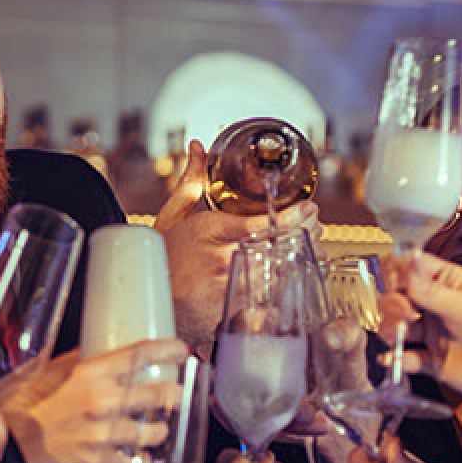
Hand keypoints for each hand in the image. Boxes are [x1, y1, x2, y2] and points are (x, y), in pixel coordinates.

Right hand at [0, 338, 186, 462]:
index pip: (140, 355)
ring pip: (153, 432)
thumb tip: (95, 345)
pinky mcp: (97, 462)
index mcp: (88, 373)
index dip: (167, 351)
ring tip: (156, 429)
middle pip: (159, 394)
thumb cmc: (18, 407)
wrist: (4, 447)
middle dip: (172, 394)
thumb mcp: (45, 372)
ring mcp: (101, 434)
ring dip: (158, 430)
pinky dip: (141, 461)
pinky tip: (138, 457)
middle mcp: (100, 401)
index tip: (180, 351)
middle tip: (173, 394)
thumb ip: (75, 361)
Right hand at [150, 141, 310, 349]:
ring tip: (311, 248)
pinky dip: (284, 289)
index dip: (292, 218)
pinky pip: (266, 303)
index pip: (260, 225)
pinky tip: (295, 277)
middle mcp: (219, 261)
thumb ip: (191, 181)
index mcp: (208, 232)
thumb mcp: (173, 215)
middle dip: (304, 236)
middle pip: (276, 250)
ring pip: (277, 276)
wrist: (146, 299)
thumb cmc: (162, 256)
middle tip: (315, 227)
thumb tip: (198, 147)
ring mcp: (225, 291)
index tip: (309, 209)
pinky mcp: (228, 315)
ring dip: (299, 261)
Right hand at [395, 253, 461, 404]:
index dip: (396, 272)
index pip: (411, 268)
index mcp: (449, 283)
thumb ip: (429, 290)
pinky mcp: (432, 361)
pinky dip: (395, 359)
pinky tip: (395, 359)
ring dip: (391, 329)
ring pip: (395, 327)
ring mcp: (433, 334)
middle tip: (404, 314)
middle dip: (392, 303)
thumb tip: (405, 263)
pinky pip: (405, 358)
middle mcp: (437, 306)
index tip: (393, 282)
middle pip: (397, 297)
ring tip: (400, 336)